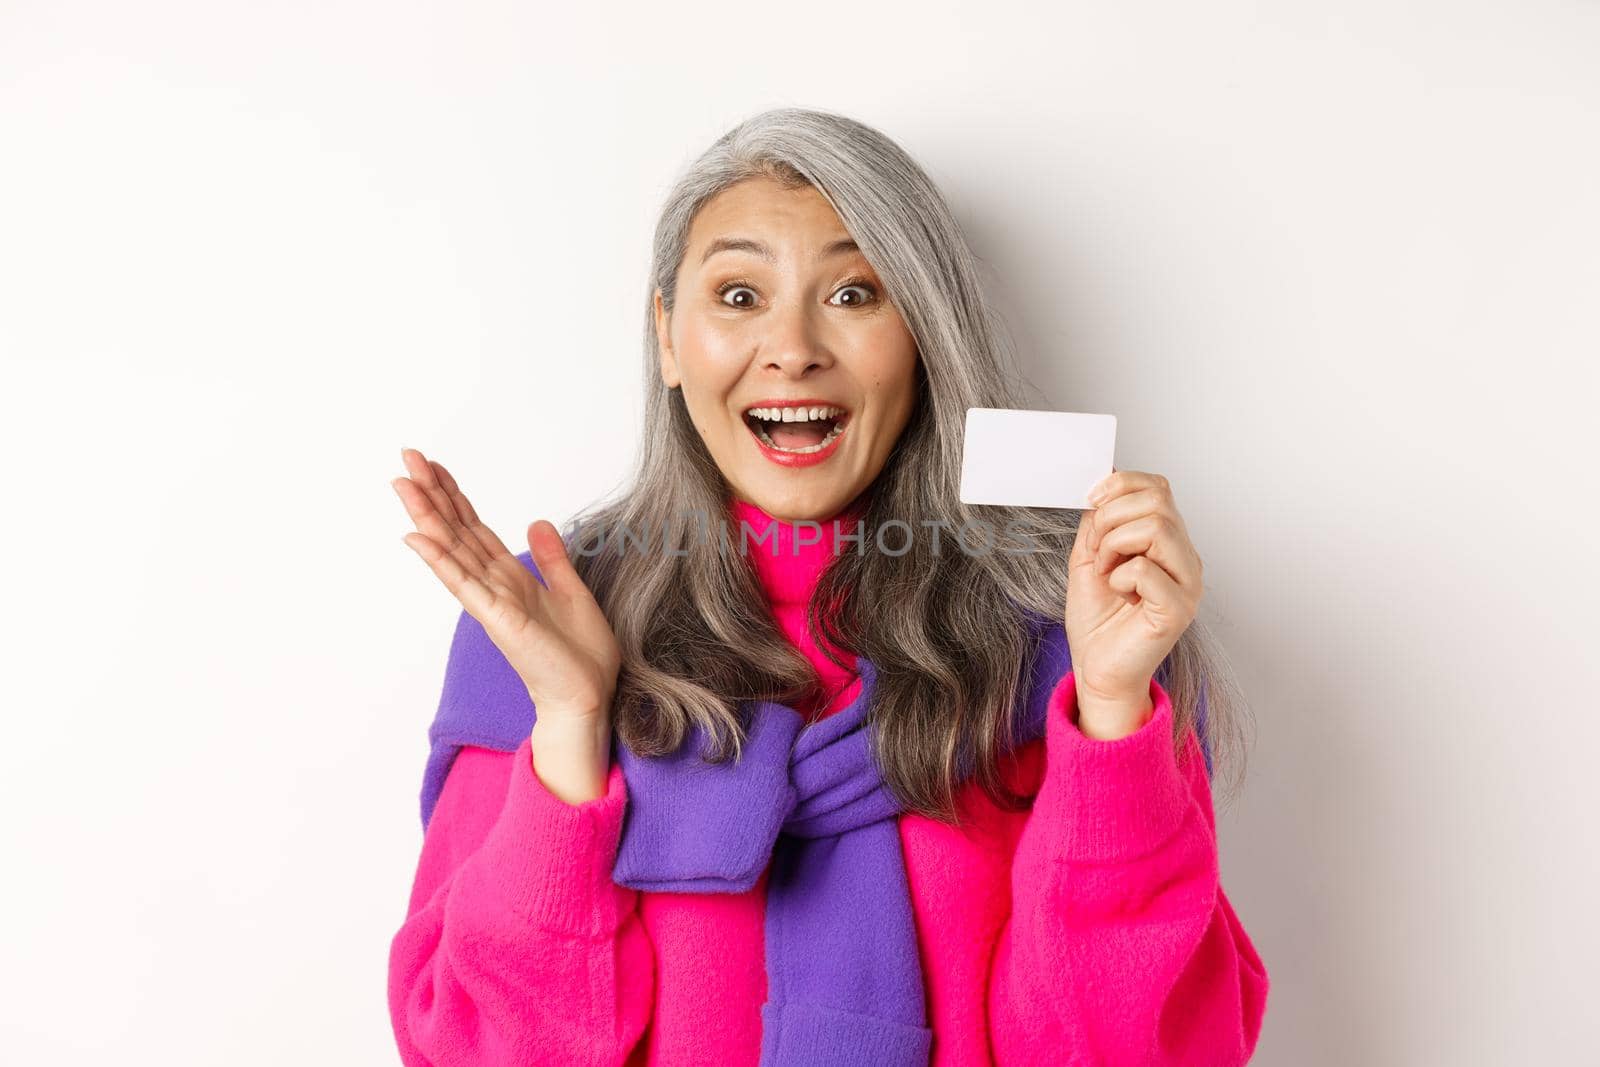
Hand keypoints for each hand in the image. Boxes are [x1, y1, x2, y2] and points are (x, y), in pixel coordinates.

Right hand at [391, 447, 621, 731]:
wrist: (588, 697)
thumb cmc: (581, 656)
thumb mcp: (572, 593)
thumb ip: (552, 559)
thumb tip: (536, 522)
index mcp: (512, 578)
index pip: (475, 529)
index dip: (455, 497)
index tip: (434, 466)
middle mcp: (495, 586)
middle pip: (456, 531)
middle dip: (432, 494)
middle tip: (406, 458)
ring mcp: (492, 602)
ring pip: (452, 550)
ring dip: (427, 516)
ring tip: (402, 484)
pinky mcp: (498, 619)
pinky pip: (464, 584)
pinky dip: (441, 560)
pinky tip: (418, 538)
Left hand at [1064, 468, 1203, 739]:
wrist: (1097, 669)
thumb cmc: (1098, 621)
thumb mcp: (1089, 558)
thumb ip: (1098, 523)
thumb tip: (1101, 489)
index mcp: (1168, 542)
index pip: (1158, 487)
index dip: (1121, 484)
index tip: (1091, 501)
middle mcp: (1184, 558)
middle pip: (1158, 501)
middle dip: (1112, 516)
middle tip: (1097, 549)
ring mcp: (1187, 584)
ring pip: (1157, 527)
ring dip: (1114, 544)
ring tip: (1106, 570)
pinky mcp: (1178, 609)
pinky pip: (1147, 569)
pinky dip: (1120, 576)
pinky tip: (1119, 594)